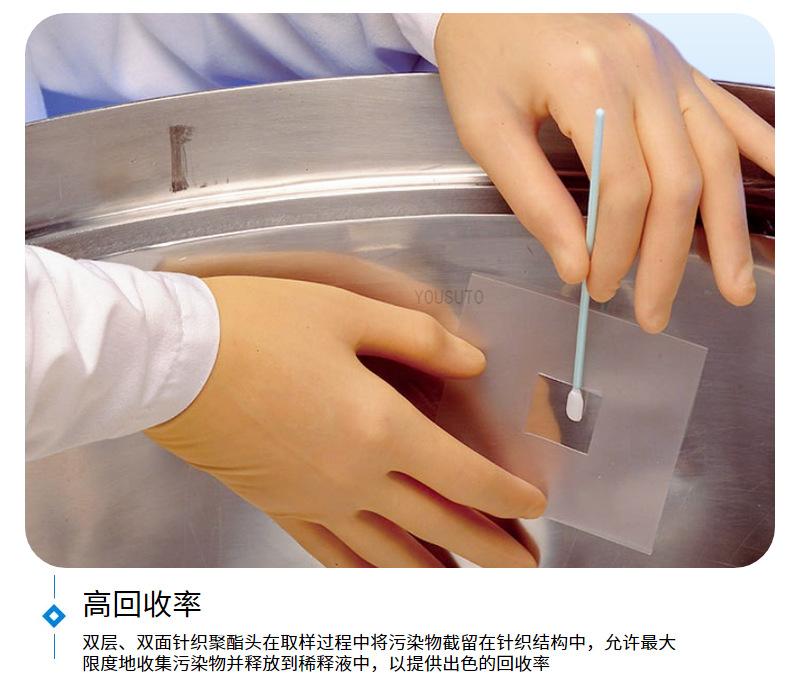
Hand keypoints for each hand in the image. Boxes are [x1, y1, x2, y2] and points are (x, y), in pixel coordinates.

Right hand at [145, 276, 545, 566]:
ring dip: (439, 572)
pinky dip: (369, 575)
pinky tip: (384, 583)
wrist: (171, 360)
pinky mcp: (283, 508)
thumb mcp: (346, 310)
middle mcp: (355, 476)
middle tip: (526, 567)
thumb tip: (473, 361)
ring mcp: (317, 500)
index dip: (506, 494)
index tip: (534, 506)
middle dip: (491, 547)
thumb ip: (418, 337)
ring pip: (392, 555)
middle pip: (440, 525)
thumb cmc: (257, 326)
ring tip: (470, 586)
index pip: (464, 475)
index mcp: (379, 426)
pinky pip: (336, 557)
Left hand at [435, 13, 774, 331]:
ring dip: (727, 226)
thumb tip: (574, 265)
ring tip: (738, 284)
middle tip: (657, 314)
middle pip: (678, 180)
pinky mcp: (674, 64)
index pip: (623, 188)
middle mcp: (643, 67)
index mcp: (590, 81)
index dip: (615, 249)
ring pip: (714, 155)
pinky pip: (727, 111)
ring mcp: (668, 62)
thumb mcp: (485, 129)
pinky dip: (760, 151)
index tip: (598, 288)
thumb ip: (532, 198)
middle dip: (670, 257)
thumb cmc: (480, 55)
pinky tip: (779, 184)